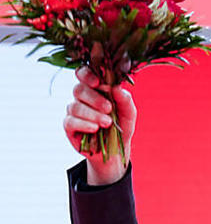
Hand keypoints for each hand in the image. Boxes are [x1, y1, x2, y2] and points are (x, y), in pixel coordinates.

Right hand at [64, 67, 136, 184]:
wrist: (116, 149)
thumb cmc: (122, 126)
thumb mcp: (129, 113)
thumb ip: (124, 99)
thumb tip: (116, 87)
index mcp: (95, 89)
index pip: (84, 74)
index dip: (87, 75)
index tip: (98, 83)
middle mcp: (82, 98)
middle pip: (78, 89)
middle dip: (94, 98)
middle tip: (109, 108)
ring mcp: (74, 112)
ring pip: (74, 106)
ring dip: (93, 114)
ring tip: (107, 123)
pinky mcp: (69, 126)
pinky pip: (70, 121)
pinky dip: (84, 124)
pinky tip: (95, 128)